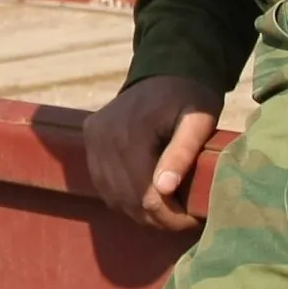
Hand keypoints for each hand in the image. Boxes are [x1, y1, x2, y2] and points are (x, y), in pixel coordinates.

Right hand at [85, 74, 217, 230]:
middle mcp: (104, 137)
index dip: (170, 217)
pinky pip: (103, 183)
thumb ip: (183, 152)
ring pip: (113, 196)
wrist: (166, 68)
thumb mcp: (198, 120)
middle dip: (158, 217)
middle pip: (128, 200)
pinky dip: (124, 196)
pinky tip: (146, 194)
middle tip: (184, 218)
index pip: (145, 195)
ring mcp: (92, 139)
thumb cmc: (189, 97)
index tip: (194, 219)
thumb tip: (163, 188)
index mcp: (131, 133)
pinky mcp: (89, 139)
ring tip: (168, 208)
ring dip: (141, 210)